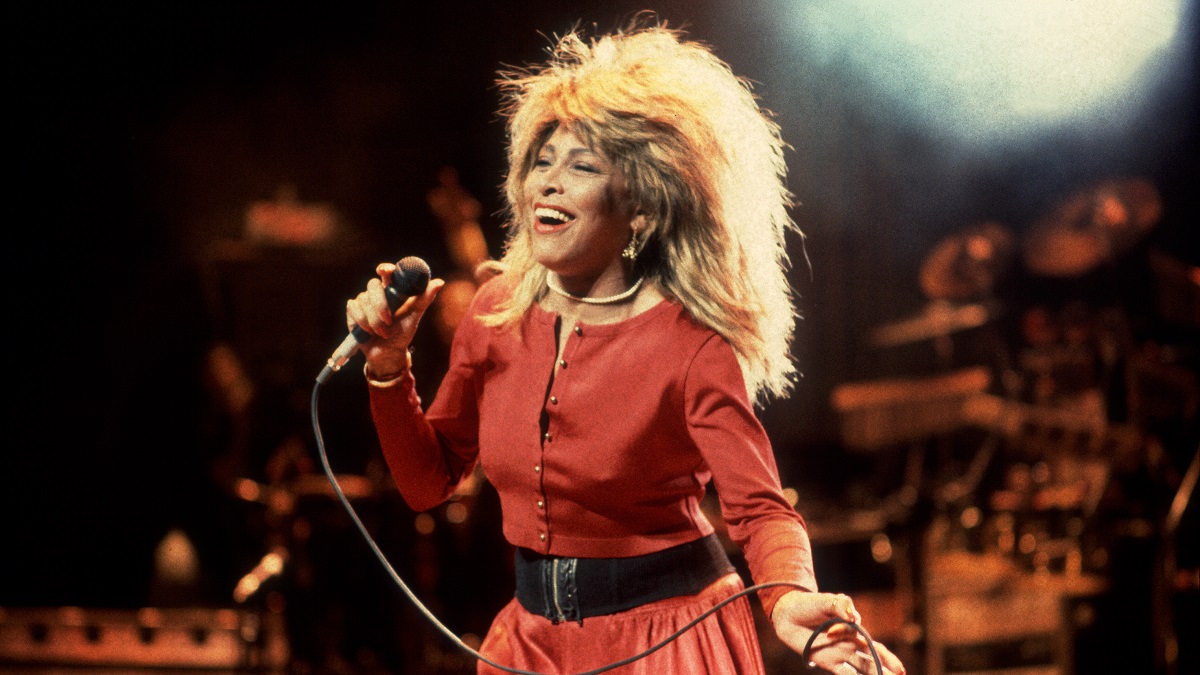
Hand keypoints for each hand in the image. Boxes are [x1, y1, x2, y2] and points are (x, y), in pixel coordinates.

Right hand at [345, 262, 443, 376]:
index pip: (387, 272)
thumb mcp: (415, 316)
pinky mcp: (353, 310)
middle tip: (388, 321)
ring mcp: (364, 300)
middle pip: (373, 285)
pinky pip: (353, 308)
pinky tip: (368, 331)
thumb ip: (424, 298)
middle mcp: (377, 292)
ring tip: (382, 332)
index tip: (385, 271)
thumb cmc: (403, 332)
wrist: (388, 352)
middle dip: (380, 305)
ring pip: (363, 300)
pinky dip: (362, 321)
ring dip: (374, 320)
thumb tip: (440, 282)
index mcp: (393, 290)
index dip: (385, 269)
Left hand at [771, 591, 904, 674]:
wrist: (789, 615)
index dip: (853, 637)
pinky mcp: (830, 662)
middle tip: (902, 674)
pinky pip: (846, 674)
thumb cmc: (811, 605)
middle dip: (887, 665)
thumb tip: (853, 619)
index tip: (830, 632)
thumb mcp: (828, 600)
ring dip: (877, 674)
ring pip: (865, 667)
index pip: (867, 638)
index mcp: (854, 628)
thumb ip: (842, 606)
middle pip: (874, 656)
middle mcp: (851, 643)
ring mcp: (841, 654)